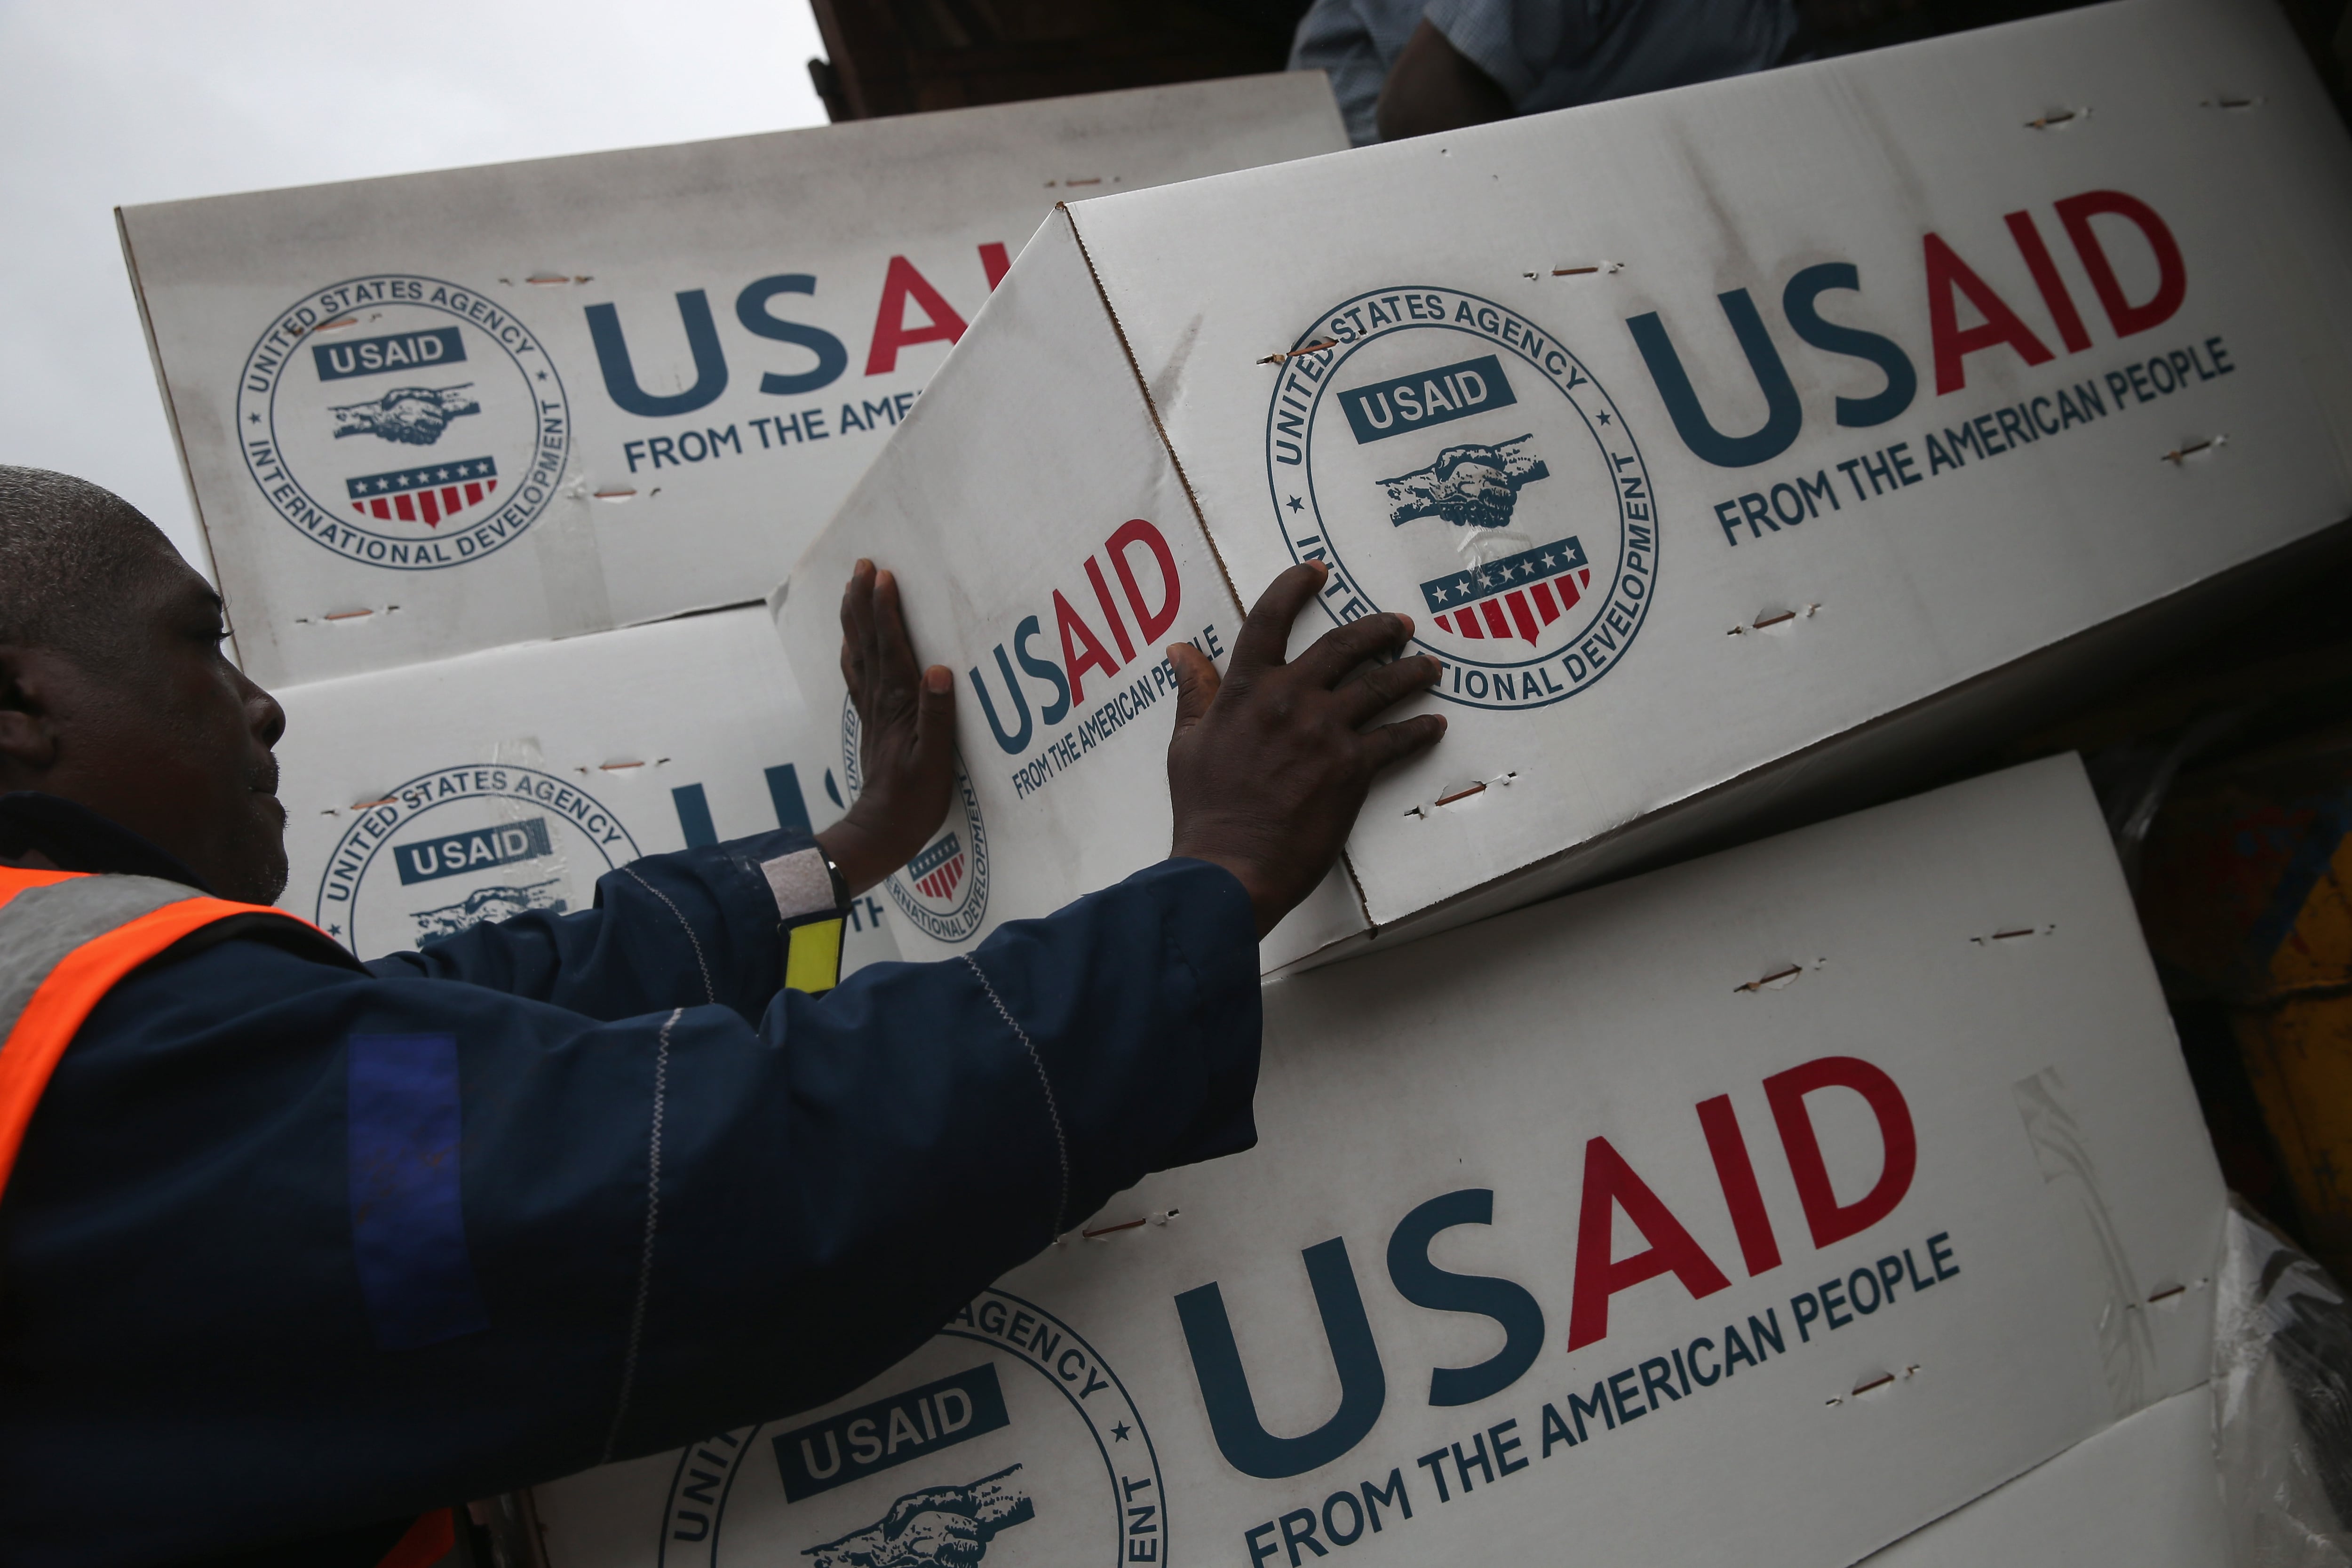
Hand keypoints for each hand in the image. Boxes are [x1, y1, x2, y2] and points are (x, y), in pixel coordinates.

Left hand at [817, 560, 956, 896]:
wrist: (881, 832)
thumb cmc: (914, 800)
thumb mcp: (935, 761)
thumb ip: (937, 716)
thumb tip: (939, 670)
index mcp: (898, 704)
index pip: (891, 647)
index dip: (886, 610)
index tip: (884, 576)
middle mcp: (880, 700)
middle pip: (867, 641)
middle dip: (863, 601)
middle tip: (863, 565)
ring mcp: (872, 710)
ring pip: (858, 653)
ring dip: (855, 618)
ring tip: (852, 588)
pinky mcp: (871, 722)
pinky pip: (857, 675)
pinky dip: (852, 650)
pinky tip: (851, 641)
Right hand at [1166, 562, 1445, 935]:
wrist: (1231, 865)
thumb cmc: (1204, 809)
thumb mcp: (1186, 743)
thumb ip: (1193, 692)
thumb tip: (1180, 651)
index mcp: (1246, 688)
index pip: (1271, 619)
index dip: (1293, 588)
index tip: (1314, 572)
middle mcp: (1291, 698)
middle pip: (1344, 644)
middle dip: (1378, 628)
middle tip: (1399, 625)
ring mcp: (1326, 731)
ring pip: (1381, 685)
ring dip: (1411, 671)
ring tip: (1429, 667)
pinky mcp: (1353, 768)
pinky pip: (1397, 739)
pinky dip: (1420, 730)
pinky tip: (1434, 725)